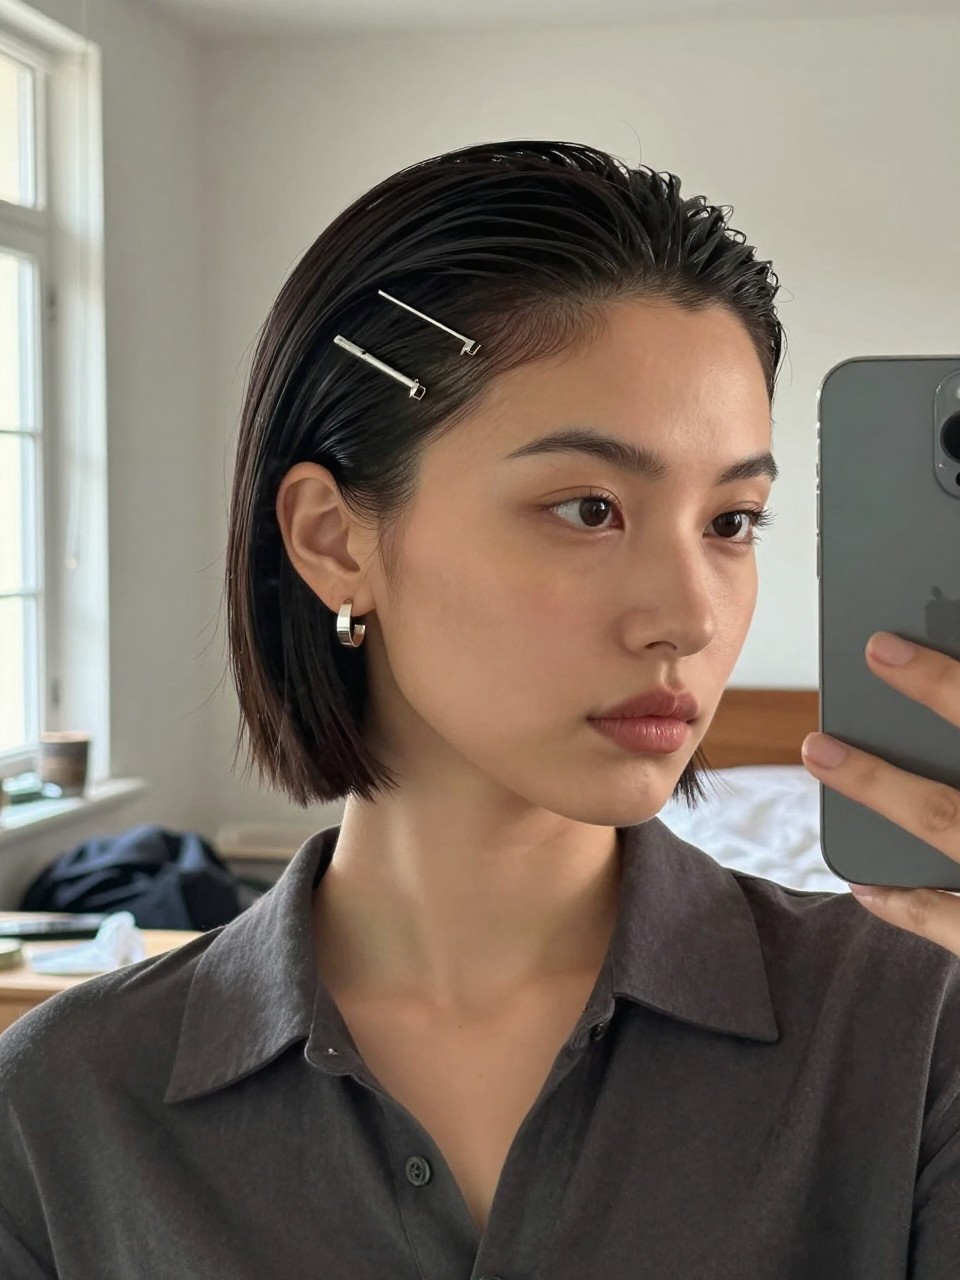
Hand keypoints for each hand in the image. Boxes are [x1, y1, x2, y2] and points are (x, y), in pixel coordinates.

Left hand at [801, 631, 959, 956]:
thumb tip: (945, 701)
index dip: (948, 681)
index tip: (891, 641)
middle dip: (937, 694)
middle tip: (876, 649)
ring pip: (951, 820)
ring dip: (882, 782)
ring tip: (822, 750)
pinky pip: (958, 926)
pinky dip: (909, 902)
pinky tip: (865, 886)